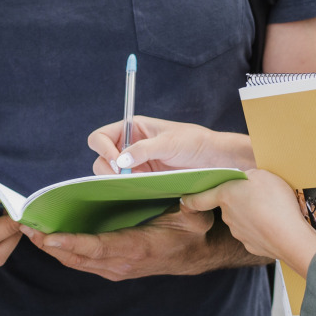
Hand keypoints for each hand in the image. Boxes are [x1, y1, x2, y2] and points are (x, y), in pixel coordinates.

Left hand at [21, 206, 260, 280]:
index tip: (48, 236)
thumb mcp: (194, 216)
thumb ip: (189, 206)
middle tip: (24, 226)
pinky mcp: (111, 269)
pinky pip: (81, 261)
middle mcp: (122, 263)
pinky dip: (60, 250)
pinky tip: (45, 237)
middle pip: (77, 257)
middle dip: (48, 243)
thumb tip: (185, 196)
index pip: (98, 247)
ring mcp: (115, 269)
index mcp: (137, 248)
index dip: (71, 243)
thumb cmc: (192, 231)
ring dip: (49, 247)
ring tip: (28, 230)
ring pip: (74, 261)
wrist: (196, 254)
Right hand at [87, 117, 254, 175]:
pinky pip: (126, 183)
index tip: (116, 161)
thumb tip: (119, 161)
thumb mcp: (168, 142)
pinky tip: (143, 185)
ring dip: (119, 179)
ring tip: (139, 179)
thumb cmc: (194, 142)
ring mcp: (136, 162)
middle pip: (101, 157)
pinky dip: (129, 186)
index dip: (103, 148)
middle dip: (109, 167)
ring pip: (111, 173)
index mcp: (133, 128)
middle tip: (126, 175)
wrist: (214, 159)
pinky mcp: (144, 177)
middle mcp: (130, 144)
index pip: (101, 136)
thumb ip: (143, 149)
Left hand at [183, 170, 315, 275]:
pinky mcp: (252, 246)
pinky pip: (256, 233)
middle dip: (239, 201)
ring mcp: (239, 233)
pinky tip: (276, 224)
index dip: (191, 198)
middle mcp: (227, 216)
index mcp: (225, 196)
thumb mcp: (261, 175)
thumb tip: (246, 182)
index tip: (185, 198)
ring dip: (253, 215)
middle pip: (228, 206)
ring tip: (273, 209)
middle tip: (259, 195)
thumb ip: (247, 176)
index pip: (198, 199)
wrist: (290, 237)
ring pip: (243, 220)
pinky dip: (263, 229)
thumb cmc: (275, 201)